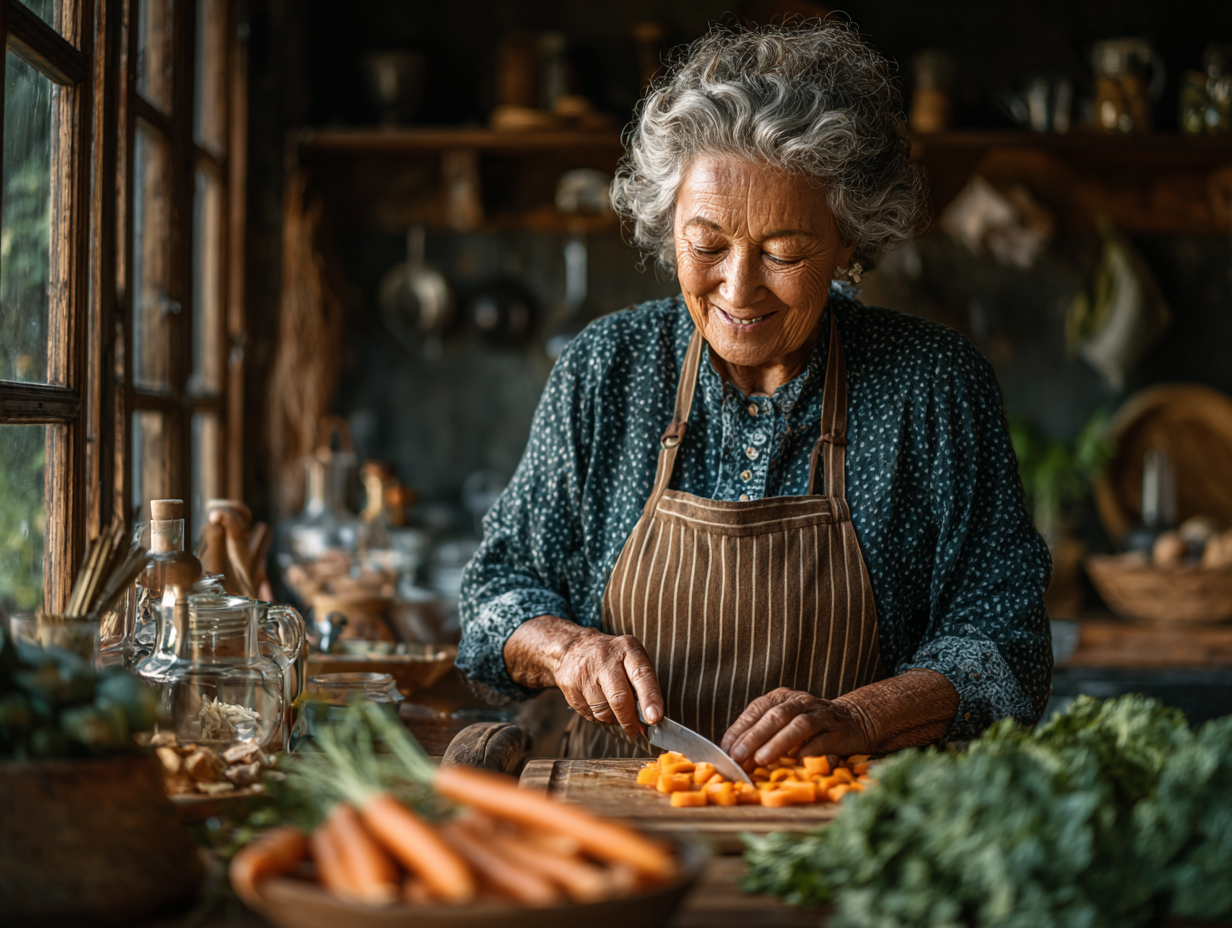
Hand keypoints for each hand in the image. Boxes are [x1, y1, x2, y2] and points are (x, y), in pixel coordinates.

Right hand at [504, 616, 663, 738]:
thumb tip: (651, 719)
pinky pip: (587, 713)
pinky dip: (596, 716)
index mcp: (627, 649)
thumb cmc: (612, 659)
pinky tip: (597, 703)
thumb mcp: (632, 659)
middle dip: (630, 720)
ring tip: (613, 710)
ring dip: (612, 719)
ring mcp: (585, 670)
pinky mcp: (569, 683)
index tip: (655, 718)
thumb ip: (644, 684)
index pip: (641, 675)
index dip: (649, 698)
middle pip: (619, 699)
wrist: (574, 646)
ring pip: (603, 710)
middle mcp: (605, 658)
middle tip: (635, 730)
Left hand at [720, 687, 871, 767]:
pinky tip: (797, 762)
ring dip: (778, 743)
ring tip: (762, 759)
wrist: (853, 721)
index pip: (757, 710)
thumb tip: (734, 756)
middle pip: (775, 715)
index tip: (726, 749)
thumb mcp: (783, 725)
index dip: (740, 729)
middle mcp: (800, 702)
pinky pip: (823, 740)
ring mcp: (820, 715)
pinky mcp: (838, 732)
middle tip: (739, 755)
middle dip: (755, 736)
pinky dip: (809, 751)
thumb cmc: (810, 727)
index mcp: (782, 697)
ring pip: (798, 725)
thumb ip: (761, 736)